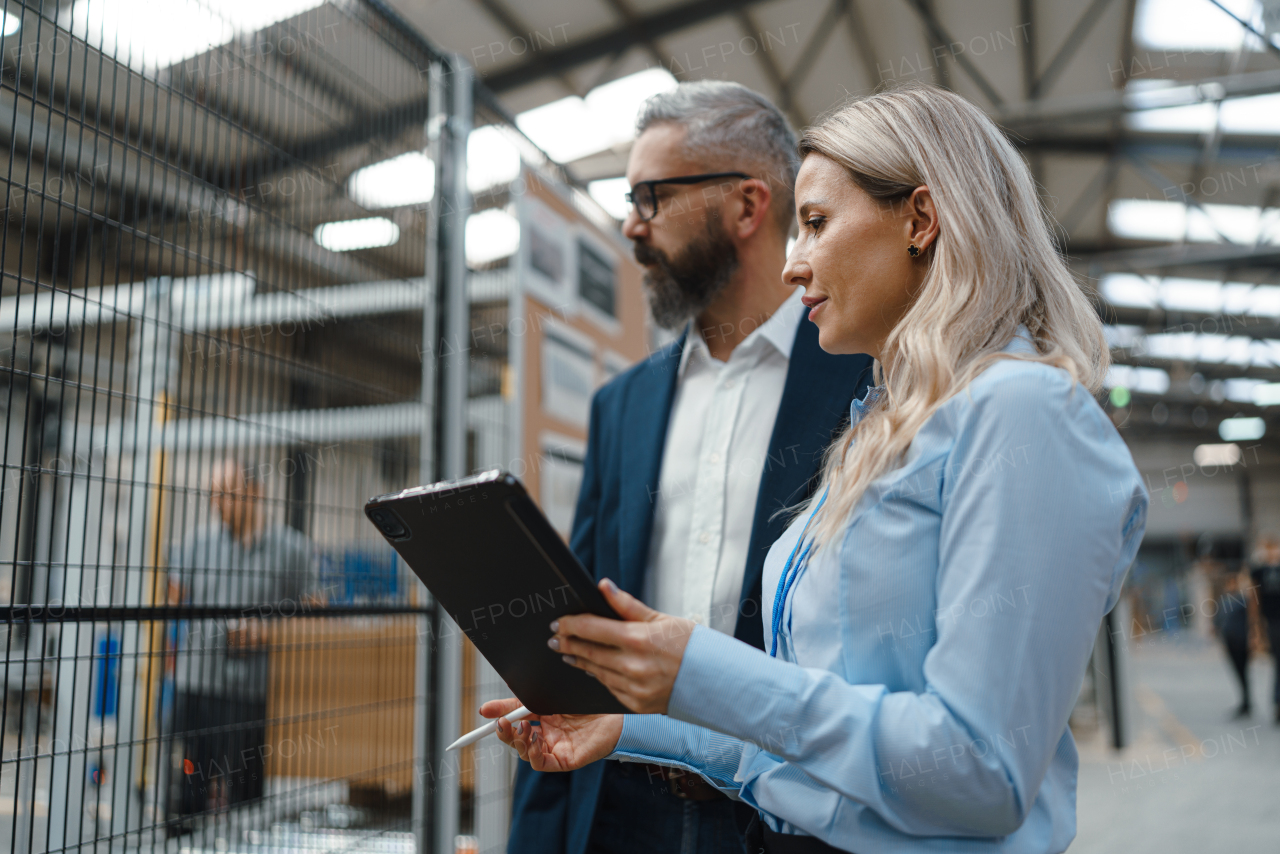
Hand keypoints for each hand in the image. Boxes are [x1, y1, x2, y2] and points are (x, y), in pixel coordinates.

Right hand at [480, 698, 621, 771]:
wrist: (616, 709)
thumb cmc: (587, 700)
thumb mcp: (548, 696)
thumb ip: (520, 702)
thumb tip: (487, 707)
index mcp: (542, 718)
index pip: (514, 721)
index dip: (497, 721)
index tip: (482, 714)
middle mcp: (547, 734)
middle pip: (516, 740)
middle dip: (505, 733)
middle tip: (500, 723)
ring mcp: (555, 748)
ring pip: (525, 752)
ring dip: (519, 741)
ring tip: (524, 726)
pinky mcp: (565, 760)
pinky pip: (541, 763)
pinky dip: (532, 754)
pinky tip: (533, 741)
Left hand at [549, 579, 694, 713]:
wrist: (714, 681)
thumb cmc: (690, 645)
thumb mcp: (662, 619)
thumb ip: (626, 605)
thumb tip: (602, 586)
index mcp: (638, 638)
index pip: (591, 628)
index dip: (570, 624)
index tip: (557, 622)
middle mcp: (632, 665)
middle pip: (588, 651)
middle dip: (567, 644)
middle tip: (554, 638)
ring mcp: (633, 688)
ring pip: (595, 671)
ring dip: (578, 660)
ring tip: (567, 653)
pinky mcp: (636, 704)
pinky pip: (609, 687)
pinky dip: (598, 675)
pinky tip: (591, 668)